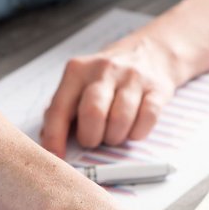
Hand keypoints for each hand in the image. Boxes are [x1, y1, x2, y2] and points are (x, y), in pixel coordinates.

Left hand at [40, 34, 180, 156]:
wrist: (149, 52)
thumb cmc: (105, 78)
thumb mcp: (78, 85)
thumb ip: (62, 111)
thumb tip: (50, 144)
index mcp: (77, 71)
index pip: (59, 108)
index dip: (55, 137)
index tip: (56, 157)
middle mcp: (103, 70)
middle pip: (92, 112)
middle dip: (90, 137)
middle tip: (92, 141)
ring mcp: (132, 77)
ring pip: (120, 118)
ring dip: (114, 137)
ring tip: (112, 135)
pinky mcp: (157, 87)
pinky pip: (147, 118)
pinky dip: (137, 133)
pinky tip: (131, 130)